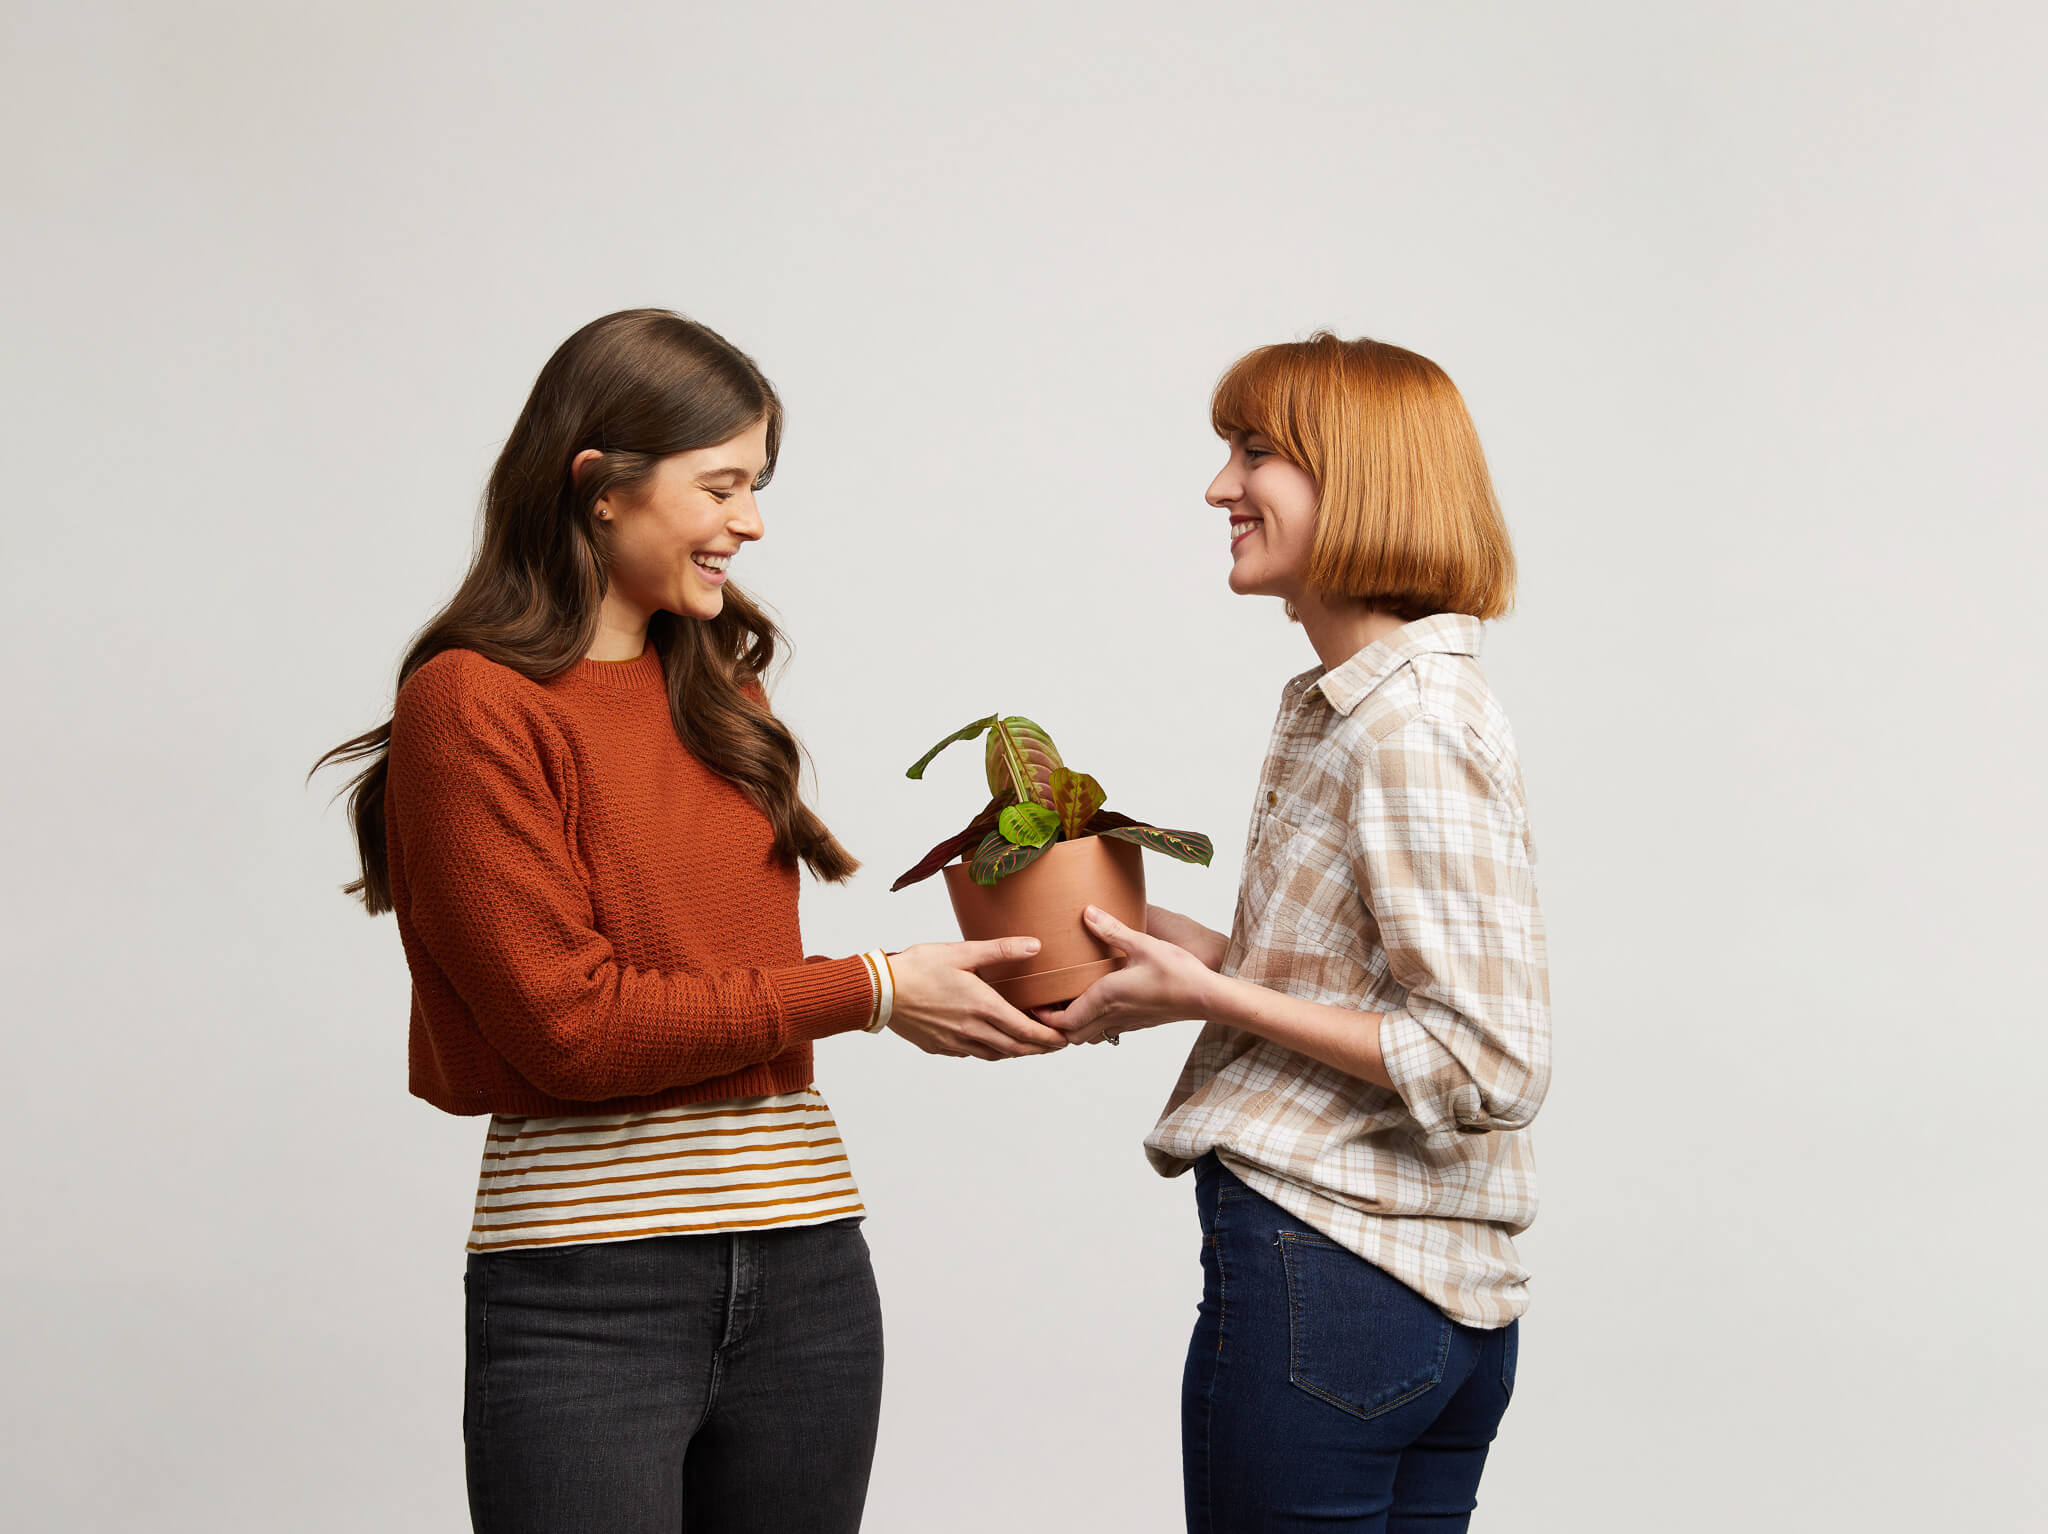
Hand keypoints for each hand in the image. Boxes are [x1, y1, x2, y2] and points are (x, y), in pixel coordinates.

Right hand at [884, 937, 1070, 1059]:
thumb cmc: (918, 968)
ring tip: (1028, 1045)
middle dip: (1039, 1049)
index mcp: (982, 1007)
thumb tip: (1035, 946)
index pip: (1026, 1031)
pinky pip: (971, 1054)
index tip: (1065, 1039)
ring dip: (1015, 1052)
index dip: (1049, 1038)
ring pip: (995, 1055)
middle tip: (1055, 1045)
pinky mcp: (939, 1047)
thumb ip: (1001, 950)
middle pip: (1015, 1048)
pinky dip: (989, 1051)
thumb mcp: (962, 952)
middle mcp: (972, 1030)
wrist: (880, 991)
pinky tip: (991, 1042)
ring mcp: (954, 1042)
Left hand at [1041, 906, 1217, 1045]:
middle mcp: (1112, 1015)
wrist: (1206, 997)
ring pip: (1089, 1036)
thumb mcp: (1142, 944)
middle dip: (1054, 1026)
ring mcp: (1127, 1022)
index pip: (1065, 1021)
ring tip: (1065, 1005)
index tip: (1032, 1006)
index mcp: (1106, 998)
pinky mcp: (1139, 1023)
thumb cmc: (1177, 972)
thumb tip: (1087, 912)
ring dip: (1073, 1026)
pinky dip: (1092, 1025)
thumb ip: (1112, 930)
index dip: (1044, 1018)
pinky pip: (1107, 1031)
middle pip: (1072, 1034)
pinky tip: (1097, 1004)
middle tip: (1042, 1005)